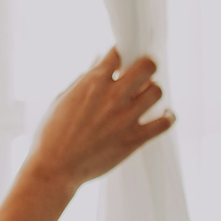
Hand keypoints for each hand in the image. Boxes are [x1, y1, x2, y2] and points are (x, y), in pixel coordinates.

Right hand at [25, 47, 175, 192]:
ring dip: (153, 90)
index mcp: (92, 83)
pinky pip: (164, 123)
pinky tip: (164, 114)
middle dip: (146, 65)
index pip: (118, 53)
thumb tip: (98, 61)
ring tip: (146, 95)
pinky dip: (168, 116)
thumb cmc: (52, 134)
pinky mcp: (134, 139)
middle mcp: (112, 96)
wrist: (55, 168)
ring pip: (157, 91)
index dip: (122, 53)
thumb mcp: (62, 99)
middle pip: (146, 66)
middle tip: (142, 72)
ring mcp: (125, 118)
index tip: (123, 58)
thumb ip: (84, 79)